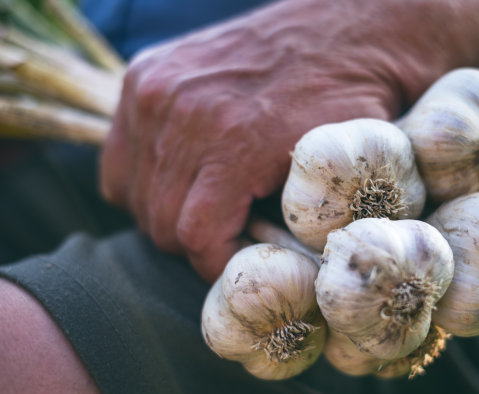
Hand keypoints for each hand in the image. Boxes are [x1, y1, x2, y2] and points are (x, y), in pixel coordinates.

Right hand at [99, 0, 465, 281]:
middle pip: (159, 221)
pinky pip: (118, 156)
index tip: (235, 264)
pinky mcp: (144, 75)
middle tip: (224, 239)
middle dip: (193, 244)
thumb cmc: (351, 98)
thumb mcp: (339, 168)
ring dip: (166, 213)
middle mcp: (182, 112)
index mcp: (236, 141)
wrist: (343, 28)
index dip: (214, 263)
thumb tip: (279, 270)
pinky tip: (178, 179)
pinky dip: (142, 180)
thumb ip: (303, 224)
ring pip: (133, 193)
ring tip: (204, 208)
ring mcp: (156, 90)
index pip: (195, 236)